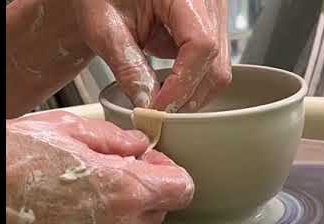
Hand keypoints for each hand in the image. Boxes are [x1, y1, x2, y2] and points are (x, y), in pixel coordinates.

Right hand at [6, 111, 193, 223]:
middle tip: (111, 172)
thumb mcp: (68, 130)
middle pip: (157, 211)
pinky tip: (68, 217)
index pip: (182, 188)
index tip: (150, 163)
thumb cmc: (14, 161)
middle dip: (143, 191)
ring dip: (118, 214)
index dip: (169, 172)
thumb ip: (115, 138)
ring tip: (81, 194)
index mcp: (126, 191)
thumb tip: (139, 144)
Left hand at [71, 0, 231, 111]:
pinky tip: (168, 86)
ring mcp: (213, 17)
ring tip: (161, 101)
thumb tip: (146, 103)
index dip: (182, 83)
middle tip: (157, 113)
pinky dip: (191, 82)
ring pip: (218, 70)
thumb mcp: (105, 25)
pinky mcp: (209, 30)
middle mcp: (209, 3)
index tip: (159, 106)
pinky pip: (212, 66)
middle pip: (216, 65)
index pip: (201, 45)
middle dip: (186, 96)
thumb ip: (126, 65)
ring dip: (190, 93)